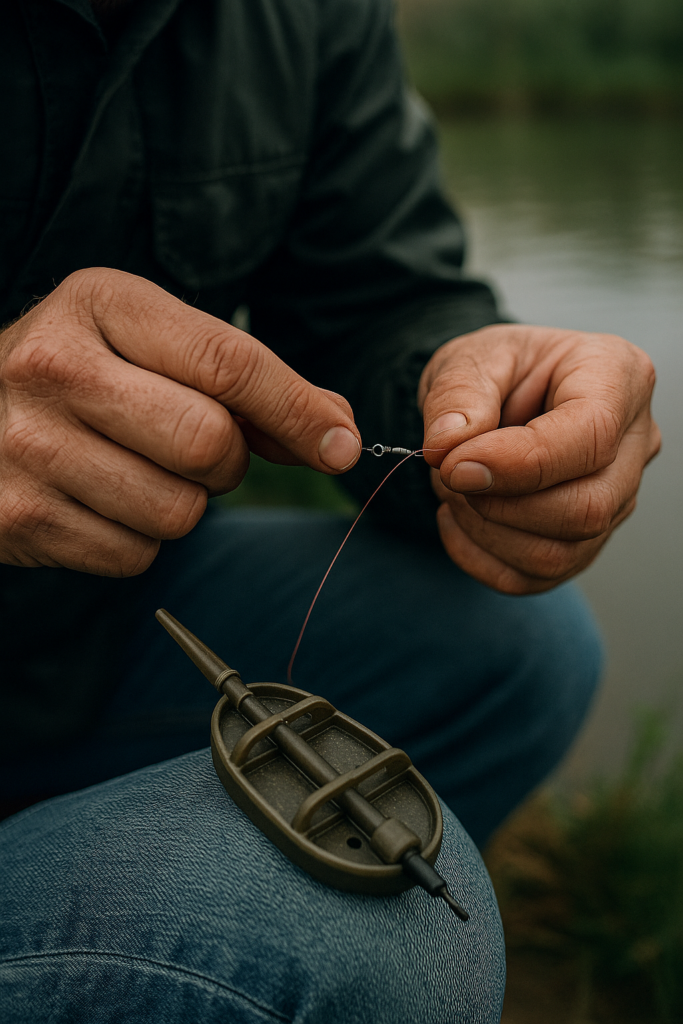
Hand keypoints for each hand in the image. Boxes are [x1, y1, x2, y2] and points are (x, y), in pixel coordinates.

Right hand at [0, 268, 359, 575]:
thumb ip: (245, 379)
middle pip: (211, 443)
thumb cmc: (83, 374)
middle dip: (229, 460)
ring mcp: (29, 446)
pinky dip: (139, 538)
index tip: (341, 445)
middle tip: (199, 449)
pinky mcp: (20, 517)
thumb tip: (337, 433)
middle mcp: (55, 368)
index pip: (229, 362)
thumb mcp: (151, 343)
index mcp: (101, 304)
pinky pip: (135, 555)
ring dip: (183, 503)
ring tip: (137, 469)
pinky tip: (102, 500)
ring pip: (179, 511)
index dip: (299, 410)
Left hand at [418, 324, 659, 593]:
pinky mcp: (587, 539)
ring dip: (487, 533)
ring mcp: (617, 497)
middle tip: (449, 473)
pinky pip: (537, 577)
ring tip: (452, 489)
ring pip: (562, 553)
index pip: (591, 436)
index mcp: (616, 375)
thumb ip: (458, 395)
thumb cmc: (496, 369)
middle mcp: (633, 442)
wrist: (496, 395)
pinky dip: (482, 559)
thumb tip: (448, 446)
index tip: (454, 465)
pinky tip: (457, 520)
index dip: (518, 463)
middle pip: (588, 508)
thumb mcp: (470, 358)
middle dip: (501, 505)